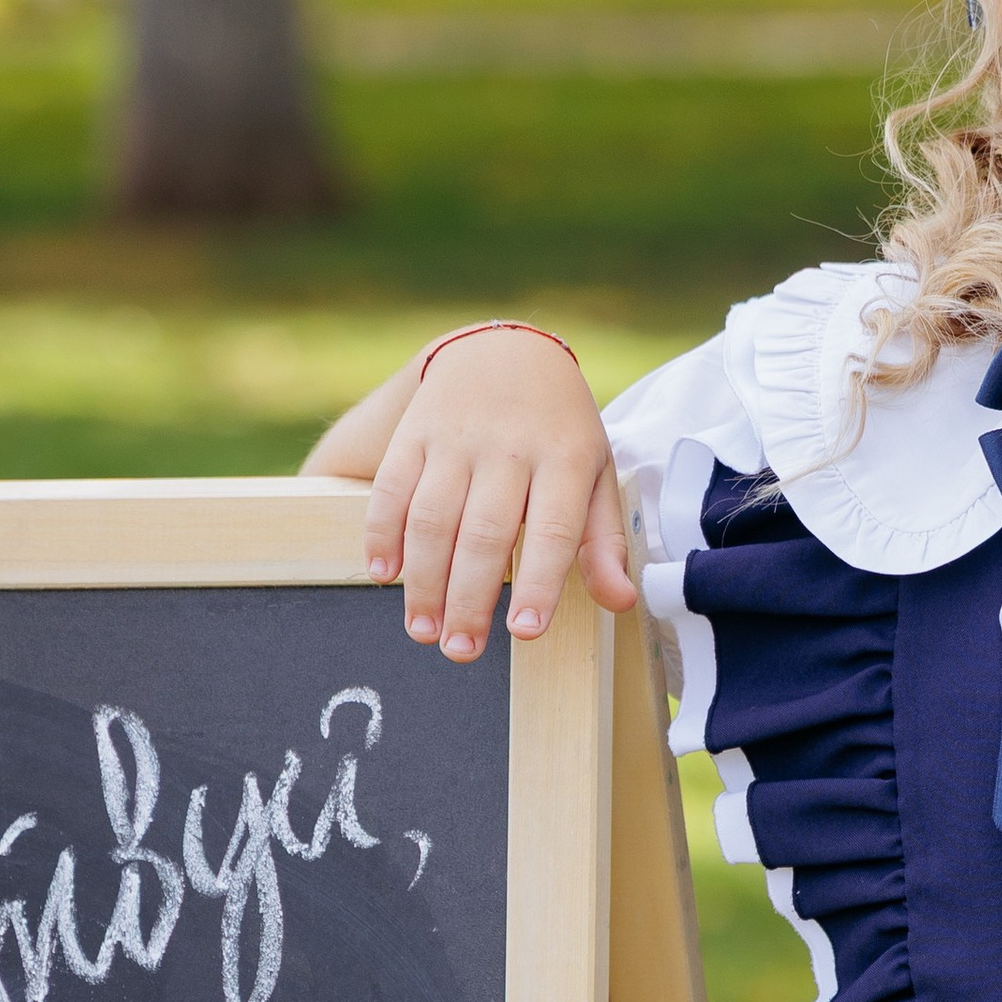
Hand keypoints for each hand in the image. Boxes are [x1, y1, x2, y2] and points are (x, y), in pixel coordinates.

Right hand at [357, 328, 637, 660]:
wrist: (506, 350)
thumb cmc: (561, 429)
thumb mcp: (598, 474)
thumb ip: (604, 541)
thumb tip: (620, 602)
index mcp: (565, 460)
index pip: (554, 530)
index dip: (540, 583)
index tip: (525, 632)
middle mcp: (510, 448)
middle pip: (485, 533)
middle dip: (469, 599)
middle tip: (462, 652)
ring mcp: (456, 438)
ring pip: (433, 517)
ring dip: (423, 580)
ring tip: (424, 631)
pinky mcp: (414, 433)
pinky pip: (392, 488)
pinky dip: (382, 533)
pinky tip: (383, 574)